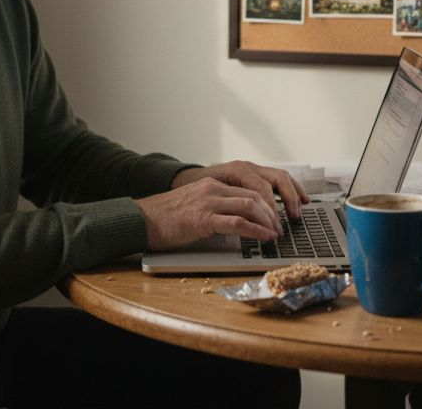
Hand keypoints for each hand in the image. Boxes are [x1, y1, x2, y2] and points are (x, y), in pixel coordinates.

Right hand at [135, 177, 281, 250]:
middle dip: (272, 212)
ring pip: (250, 206)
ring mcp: (209, 202)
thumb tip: (236, 222)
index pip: (248, 190)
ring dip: (267, 221)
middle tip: (280, 227)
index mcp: (211, 184)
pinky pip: (238, 222)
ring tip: (275, 234)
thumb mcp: (194, 206)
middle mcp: (212, 189)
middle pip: (254, 195)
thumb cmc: (164, 219)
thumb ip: (214, 208)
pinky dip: (256, 230)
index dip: (266, 204)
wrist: (141, 220)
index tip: (275, 217)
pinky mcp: (204, 218)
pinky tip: (263, 237)